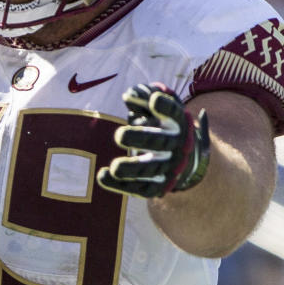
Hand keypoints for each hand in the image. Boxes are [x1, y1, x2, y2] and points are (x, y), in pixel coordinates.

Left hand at [97, 83, 209, 197]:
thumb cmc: (158, 122)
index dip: (165, 107)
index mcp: (176, 122)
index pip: (173, 112)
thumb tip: (130, 95)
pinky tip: (102, 176)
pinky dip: (120, 185)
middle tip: (119, 135)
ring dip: (132, 168)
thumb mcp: (155, 105)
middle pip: (160, 143)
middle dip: (140, 138)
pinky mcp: (158, 185)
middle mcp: (177, 145)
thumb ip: (143, 96)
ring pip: (151, 170)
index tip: (154, 100)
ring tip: (114, 168)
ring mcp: (168, 167)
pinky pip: (141, 188)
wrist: (181, 157)